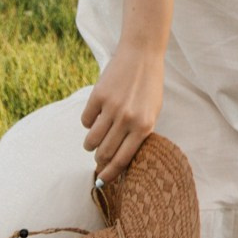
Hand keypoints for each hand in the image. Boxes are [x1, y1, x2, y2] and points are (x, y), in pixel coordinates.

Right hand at [82, 46, 165, 183]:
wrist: (141, 56)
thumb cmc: (149, 87)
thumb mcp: (153, 112)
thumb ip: (139, 135)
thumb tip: (121, 160)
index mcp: (144, 126)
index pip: (123, 159)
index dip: (110, 174)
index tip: (103, 181)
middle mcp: (128, 119)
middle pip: (105, 152)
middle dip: (99, 160)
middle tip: (98, 159)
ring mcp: (111, 107)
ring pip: (92, 139)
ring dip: (90, 145)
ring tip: (93, 143)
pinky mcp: (97, 96)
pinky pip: (85, 120)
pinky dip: (88, 123)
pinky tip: (94, 118)